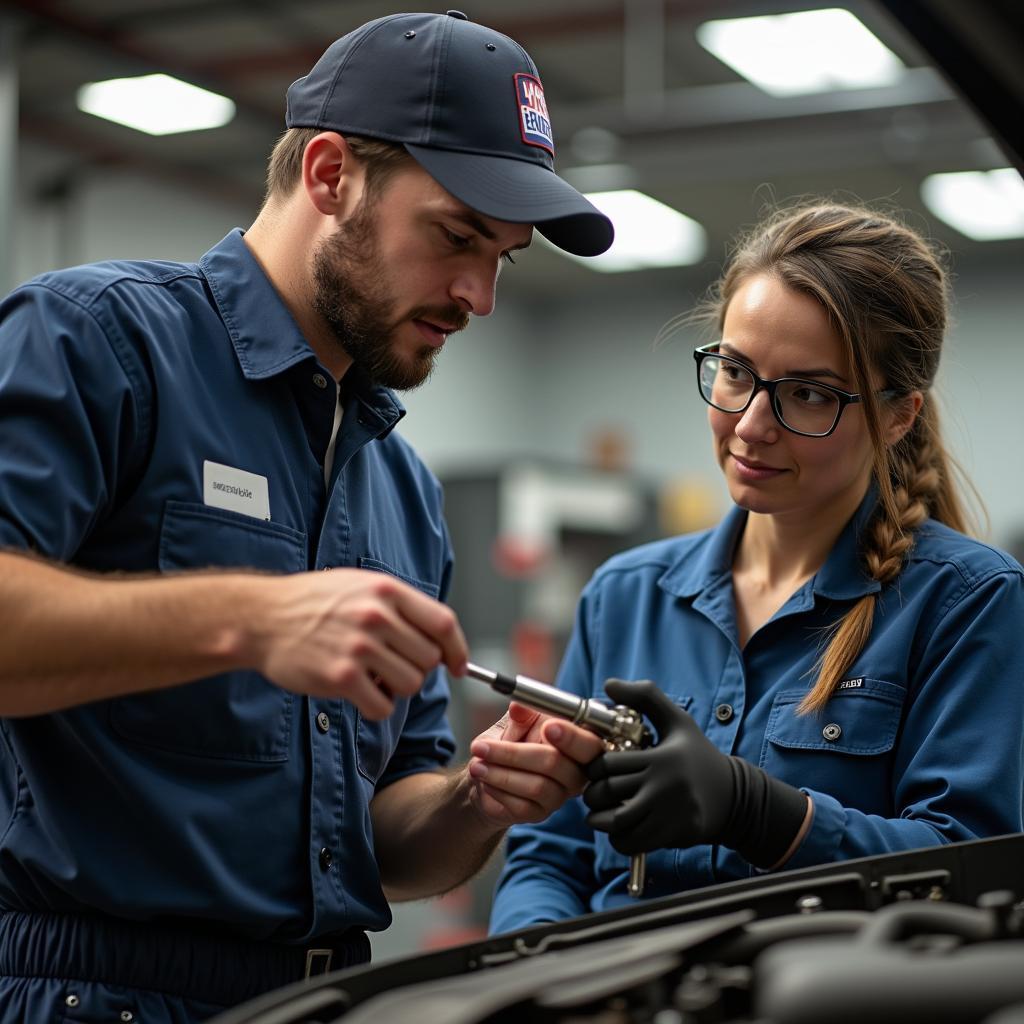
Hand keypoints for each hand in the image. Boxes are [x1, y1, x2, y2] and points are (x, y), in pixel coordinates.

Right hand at [254, 568, 467, 719]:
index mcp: (387, 591)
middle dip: (417, 668)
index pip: (443, 624)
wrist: (263, 618)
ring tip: (373, 676)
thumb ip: (401, 607)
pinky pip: (383, 707)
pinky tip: (360, 691)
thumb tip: (441, 640)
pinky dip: (377, 706)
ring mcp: (359, 647)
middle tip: (393, 666)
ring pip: (411, 684)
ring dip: (397, 688)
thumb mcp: (361, 586)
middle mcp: (376, 616)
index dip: (457, 649)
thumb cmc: (314, 602)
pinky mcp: (341, 677)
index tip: (458, 665)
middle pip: (429, 659)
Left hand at [466, 701, 604, 826]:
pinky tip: (484, 779)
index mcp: (579, 742)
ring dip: (500, 773)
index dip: (571, 736)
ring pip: (536, 786)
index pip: (588, 742)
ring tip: (477, 763)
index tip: (549, 727)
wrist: (490, 772)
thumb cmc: (512, 741)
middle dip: (514, 754)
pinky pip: (522, 805)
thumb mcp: (515, 721)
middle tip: (483, 747)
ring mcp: (560, 795)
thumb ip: (522, 715)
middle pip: (555, 763)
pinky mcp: (541, 813)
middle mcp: (576, 771)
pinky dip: (498, 789)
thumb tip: (519, 707)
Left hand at [584, 679, 808, 866]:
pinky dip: (618, 839)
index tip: (599, 772)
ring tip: (600, 814)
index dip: (595, 769)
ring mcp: (669, 812)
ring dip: (601, 820)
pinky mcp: (674, 833)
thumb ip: (645, 697)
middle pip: (608, 792)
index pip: (609, 764)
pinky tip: (620, 830)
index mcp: (660, 757)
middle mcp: (664, 784)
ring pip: (617, 821)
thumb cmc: (698, 755)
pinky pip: (632, 841)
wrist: (733, 796)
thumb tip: (608, 684)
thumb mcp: (677, 720)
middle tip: (595, 795)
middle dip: (594, 795)